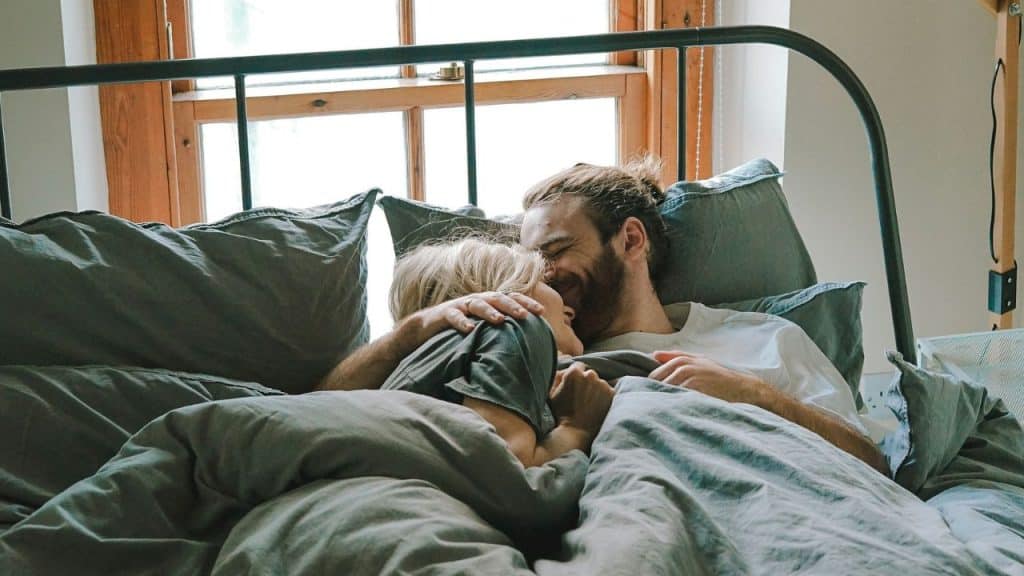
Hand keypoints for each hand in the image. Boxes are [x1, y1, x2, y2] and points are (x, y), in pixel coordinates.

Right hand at [409, 291, 543, 337]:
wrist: (425, 328)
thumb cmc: (460, 331)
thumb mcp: (483, 329)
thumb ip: (501, 331)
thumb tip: (528, 345)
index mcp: (489, 303)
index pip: (511, 298)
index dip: (526, 303)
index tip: (541, 312)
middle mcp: (477, 300)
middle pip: (498, 298)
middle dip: (513, 306)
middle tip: (526, 316)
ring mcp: (460, 306)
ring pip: (478, 304)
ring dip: (490, 311)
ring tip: (500, 320)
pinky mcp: (444, 314)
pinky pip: (454, 316)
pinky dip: (462, 321)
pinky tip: (469, 330)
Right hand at [549, 362, 614, 437]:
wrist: (576, 433)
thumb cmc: (561, 414)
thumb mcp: (552, 394)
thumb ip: (557, 377)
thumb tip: (564, 370)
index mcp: (574, 372)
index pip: (578, 366)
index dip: (575, 377)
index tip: (575, 387)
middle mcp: (591, 375)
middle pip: (590, 374)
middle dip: (586, 382)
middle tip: (582, 397)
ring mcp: (603, 384)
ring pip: (600, 383)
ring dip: (596, 390)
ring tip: (590, 404)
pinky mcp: (613, 394)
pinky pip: (609, 392)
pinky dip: (605, 397)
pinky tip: (598, 407)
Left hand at [649, 351, 767, 404]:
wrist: (743, 389)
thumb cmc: (719, 377)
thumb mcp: (700, 361)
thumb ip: (676, 356)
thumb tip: (653, 355)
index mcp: (683, 360)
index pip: (654, 375)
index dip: (650, 385)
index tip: (645, 394)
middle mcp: (684, 368)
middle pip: (657, 383)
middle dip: (652, 393)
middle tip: (649, 404)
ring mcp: (690, 380)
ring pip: (665, 392)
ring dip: (660, 401)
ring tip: (657, 411)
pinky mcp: (696, 393)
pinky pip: (677, 400)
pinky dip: (672, 406)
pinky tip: (671, 413)